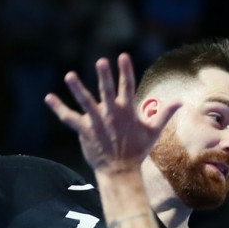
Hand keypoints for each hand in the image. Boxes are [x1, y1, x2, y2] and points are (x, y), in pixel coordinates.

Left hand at [45, 54, 179, 173]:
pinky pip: (69, 117)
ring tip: (69, 75)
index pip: (127, 86)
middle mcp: (111, 114)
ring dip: (78, 89)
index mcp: (127, 111)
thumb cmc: (137, 150)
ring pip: (86, 102)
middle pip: (107, 91)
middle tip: (101, 61)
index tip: (122, 56)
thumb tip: (180, 101)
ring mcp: (96, 122)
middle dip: (104, 76)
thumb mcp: (152, 131)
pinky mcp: (84, 130)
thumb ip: (164, 113)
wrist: (120, 170)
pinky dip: (58, 107)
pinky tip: (48, 97)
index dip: (125, 71)